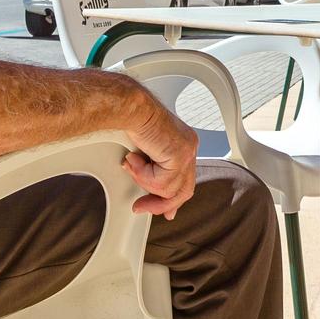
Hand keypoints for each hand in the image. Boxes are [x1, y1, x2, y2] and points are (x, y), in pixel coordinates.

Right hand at [124, 100, 198, 218]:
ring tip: (131, 164)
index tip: (165, 211)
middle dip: (162, 203)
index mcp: (184, 143)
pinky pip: (161, 183)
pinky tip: (134, 158)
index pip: (185, 179)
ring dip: (143, 181)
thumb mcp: (143, 153)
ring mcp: (187, 152)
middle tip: (141, 207)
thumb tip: (148, 197)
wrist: (129, 106)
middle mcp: (190, 147)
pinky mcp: (179, 156)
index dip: (174, 198)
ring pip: (169, 189)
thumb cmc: (131, 120)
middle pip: (184, 189)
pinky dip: (143, 175)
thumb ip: (151, 171)